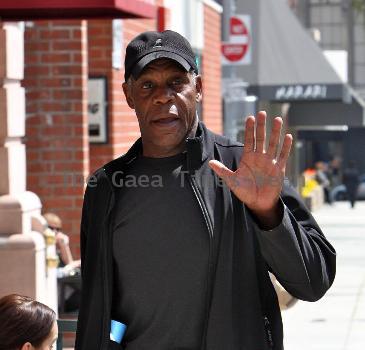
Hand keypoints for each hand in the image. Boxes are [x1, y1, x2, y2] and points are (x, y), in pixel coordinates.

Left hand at [209, 111, 291, 226]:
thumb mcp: (232, 181)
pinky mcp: (279, 169)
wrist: (258, 203)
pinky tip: (288, 136)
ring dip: (275, 132)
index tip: (249, 118)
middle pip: (260, 138)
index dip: (249, 129)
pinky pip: (283, 156)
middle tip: (261, 113)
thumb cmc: (245, 191)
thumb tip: (210, 162)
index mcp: (248, 158)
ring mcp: (270, 162)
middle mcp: (259, 157)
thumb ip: (222, 170)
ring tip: (277, 119)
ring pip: (272, 144)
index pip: (248, 140)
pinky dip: (286, 147)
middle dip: (261, 126)